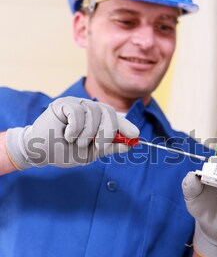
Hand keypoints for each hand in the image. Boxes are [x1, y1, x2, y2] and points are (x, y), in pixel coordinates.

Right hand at [5, 97, 138, 168]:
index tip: (135, 135)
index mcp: (97, 119)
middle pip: (108, 113)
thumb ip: (109, 147)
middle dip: (108, 132)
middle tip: (99, 146)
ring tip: (77, 143)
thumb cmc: (65, 151)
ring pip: (94, 113)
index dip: (126, 125)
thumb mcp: (91, 153)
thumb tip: (129, 144)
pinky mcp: (64, 103)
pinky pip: (78, 113)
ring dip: (88, 134)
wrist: (41, 152)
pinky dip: (75, 128)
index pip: (115, 118)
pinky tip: (68, 135)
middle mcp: (89, 108)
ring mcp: (76, 104)